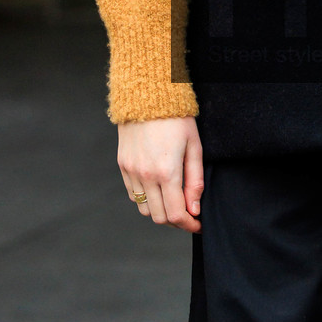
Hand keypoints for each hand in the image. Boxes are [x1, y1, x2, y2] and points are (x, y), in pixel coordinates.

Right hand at [117, 117, 203, 232]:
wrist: (147, 96)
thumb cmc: (176, 119)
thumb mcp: (194, 147)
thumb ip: (195, 181)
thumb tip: (194, 210)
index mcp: (166, 172)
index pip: (176, 214)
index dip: (189, 225)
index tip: (198, 225)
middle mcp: (145, 175)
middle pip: (159, 217)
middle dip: (176, 221)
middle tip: (188, 215)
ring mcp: (131, 171)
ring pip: (144, 209)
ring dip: (159, 211)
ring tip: (173, 202)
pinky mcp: (123, 166)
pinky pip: (133, 195)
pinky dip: (146, 199)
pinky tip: (158, 190)